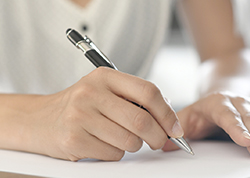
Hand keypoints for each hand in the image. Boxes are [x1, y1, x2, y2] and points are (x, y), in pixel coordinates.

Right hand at [23, 67, 183, 160]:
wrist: (39, 119)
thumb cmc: (80, 106)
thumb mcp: (105, 91)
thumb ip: (134, 100)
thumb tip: (168, 119)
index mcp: (105, 77)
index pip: (148, 92)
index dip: (167, 113)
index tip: (175, 127)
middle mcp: (91, 92)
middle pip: (142, 120)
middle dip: (158, 136)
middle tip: (158, 141)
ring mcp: (80, 116)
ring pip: (130, 141)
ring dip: (133, 145)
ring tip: (119, 137)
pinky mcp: (74, 139)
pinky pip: (113, 154)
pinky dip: (115, 153)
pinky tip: (102, 143)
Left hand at [162, 91, 249, 160]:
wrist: (223, 93)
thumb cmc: (204, 109)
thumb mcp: (188, 116)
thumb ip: (177, 129)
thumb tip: (164, 145)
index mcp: (217, 103)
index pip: (227, 115)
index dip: (236, 127)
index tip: (244, 141)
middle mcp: (237, 103)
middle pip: (248, 119)